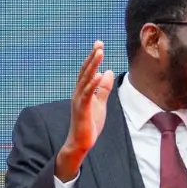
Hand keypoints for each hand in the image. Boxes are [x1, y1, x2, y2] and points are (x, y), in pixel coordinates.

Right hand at [56, 41, 114, 180]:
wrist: (80, 143)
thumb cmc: (89, 125)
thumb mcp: (100, 103)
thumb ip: (103, 89)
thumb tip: (108, 72)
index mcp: (82, 92)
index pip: (87, 71)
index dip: (93, 58)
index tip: (99, 44)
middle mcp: (78, 94)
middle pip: (85, 72)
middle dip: (92, 57)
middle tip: (99, 43)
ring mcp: (78, 102)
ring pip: (85, 80)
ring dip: (92, 66)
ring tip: (99, 53)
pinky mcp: (82, 111)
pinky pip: (87, 95)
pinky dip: (92, 85)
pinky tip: (98, 75)